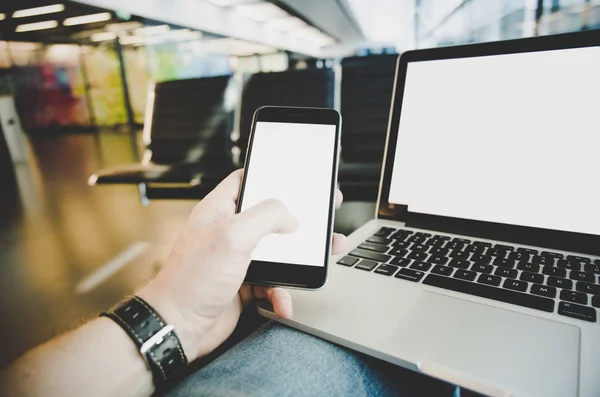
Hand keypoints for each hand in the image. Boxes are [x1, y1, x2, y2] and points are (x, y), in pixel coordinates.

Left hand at [138, 170, 346, 361]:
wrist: (179, 328)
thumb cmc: (191, 281)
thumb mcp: (232, 236)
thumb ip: (265, 217)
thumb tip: (289, 216)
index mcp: (220, 210)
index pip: (247, 181)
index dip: (271, 177)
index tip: (295, 178)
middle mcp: (228, 232)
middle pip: (270, 218)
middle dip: (297, 222)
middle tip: (321, 217)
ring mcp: (236, 259)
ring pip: (277, 253)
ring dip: (298, 261)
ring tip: (320, 260)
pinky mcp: (244, 285)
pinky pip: (272, 284)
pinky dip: (281, 293)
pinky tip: (282, 301)